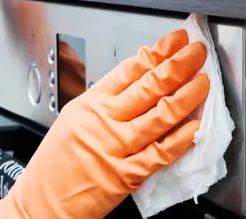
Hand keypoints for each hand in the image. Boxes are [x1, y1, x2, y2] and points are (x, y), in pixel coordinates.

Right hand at [0, 29, 209, 217]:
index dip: (157, 52)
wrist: (42, 203)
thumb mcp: (71, 121)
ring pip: (160, 115)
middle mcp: (103, 122)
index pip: (129, 69)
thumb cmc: (53, 166)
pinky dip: (180, 139)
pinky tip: (196, 127)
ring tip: (203, 83)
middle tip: (196, 53)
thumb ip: (103, 103)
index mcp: (89, 104)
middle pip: (149, 86)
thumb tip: (137, 84)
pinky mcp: (126, 175)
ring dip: (186, 96)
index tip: (175, 42)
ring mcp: (115, 147)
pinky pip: (160, 153)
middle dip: (178, 65)